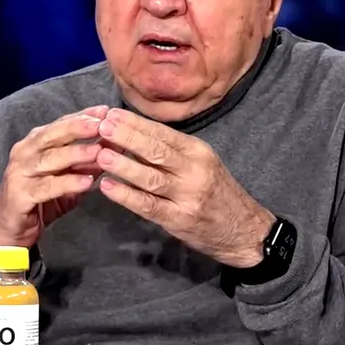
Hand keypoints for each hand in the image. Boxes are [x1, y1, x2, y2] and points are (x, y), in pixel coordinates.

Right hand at [0, 106, 106, 250]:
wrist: (8, 230)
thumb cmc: (38, 201)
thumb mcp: (64, 179)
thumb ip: (84, 164)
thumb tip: (110, 149)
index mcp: (33, 144)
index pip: (60, 125)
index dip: (82, 116)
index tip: (106, 110)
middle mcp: (24, 153)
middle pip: (53, 135)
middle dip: (79, 127)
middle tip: (103, 123)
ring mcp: (19, 173)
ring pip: (50, 158)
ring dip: (76, 153)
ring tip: (99, 150)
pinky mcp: (19, 195)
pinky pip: (47, 187)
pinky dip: (68, 183)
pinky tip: (87, 181)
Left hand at [94, 108, 274, 267]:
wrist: (244, 230)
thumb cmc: (217, 192)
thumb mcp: (202, 163)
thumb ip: (172, 151)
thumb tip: (133, 135)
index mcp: (198, 151)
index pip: (163, 133)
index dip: (136, 123)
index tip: (112, 114)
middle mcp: (194, 170)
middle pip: (156, 150)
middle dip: (127, 137)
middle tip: (102, 127)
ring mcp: (187, 196)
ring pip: (151, 177)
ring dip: (123, 165)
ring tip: (100, 154)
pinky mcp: (179, 220)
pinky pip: (148, 206)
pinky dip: (126, 196)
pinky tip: (108, 187)